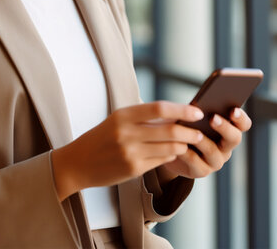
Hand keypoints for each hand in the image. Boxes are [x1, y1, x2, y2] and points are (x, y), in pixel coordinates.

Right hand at [51, 101, 205, 200]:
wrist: (77, 163)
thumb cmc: (101, 138)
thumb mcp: (117, 121)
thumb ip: (144, 118)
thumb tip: (177, 115)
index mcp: (123, 115)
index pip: (160, 108)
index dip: (182, 109)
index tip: (197, 111)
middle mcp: (126, 133)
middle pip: (169, 130)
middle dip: (190, 131)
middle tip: (199, 132)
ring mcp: (130, 152)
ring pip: (169, 147)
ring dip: (183, 145)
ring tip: (189, 143)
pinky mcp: (133, 168)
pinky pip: (161, 160)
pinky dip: (171, 155)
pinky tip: (173, 153)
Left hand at [158, 107, 251, 180]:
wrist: (170, 149)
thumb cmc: (184, 127)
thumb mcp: (192, 117)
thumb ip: (198, 111)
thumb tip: (198, 105)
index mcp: (229, 130)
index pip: (244, 125)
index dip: (241, 118)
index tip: (233, 110)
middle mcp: (226, 147)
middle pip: (234, 138)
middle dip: (225, 127)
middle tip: (213, 118)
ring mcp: (215, 161)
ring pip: (213, 150)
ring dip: (203, 140)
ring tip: (194, 132)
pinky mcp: (201, 171)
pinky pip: (195, 161)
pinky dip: (187, 152)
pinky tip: (180, 144)